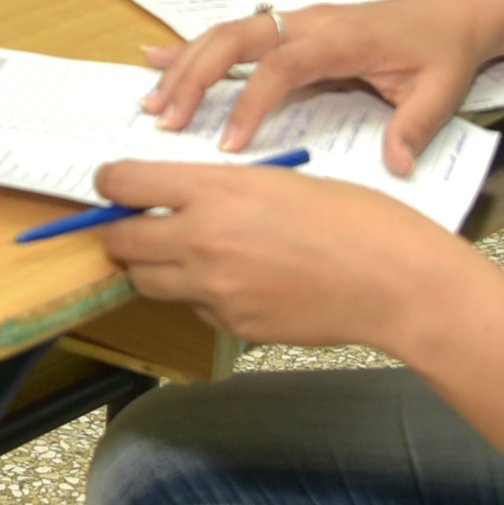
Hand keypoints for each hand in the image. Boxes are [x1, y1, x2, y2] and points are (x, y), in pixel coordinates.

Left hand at [91, 158, 462, 347]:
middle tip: (138, 222)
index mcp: (215, 192)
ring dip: (152, 266)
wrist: (393, 281)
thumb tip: (175, 196)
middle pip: (120, 241)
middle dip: (122, 231)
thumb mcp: (275, 179)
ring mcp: (214, 290)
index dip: (109, 183)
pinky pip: (193, 308)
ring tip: (186, 252)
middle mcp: (202, 241)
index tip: (112, 185)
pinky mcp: (232, 325)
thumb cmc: (352, 219)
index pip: (124, 184)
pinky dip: (199, 295)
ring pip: (146, 281)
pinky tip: (238, 281)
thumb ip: (217, 189)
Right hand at [140, 0, 491, 170]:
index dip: (251, 102)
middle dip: (195, 76)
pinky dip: (192, 46)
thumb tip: (396, 165)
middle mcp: (309, 22)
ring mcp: (295, 20)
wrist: (449, 14)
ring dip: (185, 65)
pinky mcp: (288, 26)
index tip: (230, 145)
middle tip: (165, 119)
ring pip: (226, 33)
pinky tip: (156, 58)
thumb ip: (415, 126)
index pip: (283, 66)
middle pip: (236, 38)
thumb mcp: (441, 90)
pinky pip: (233, 34)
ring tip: (152, 101)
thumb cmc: (442, 53)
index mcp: (341, 39)